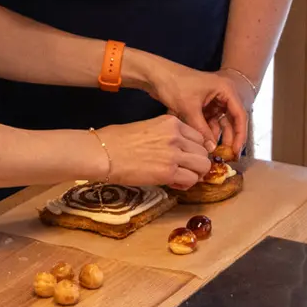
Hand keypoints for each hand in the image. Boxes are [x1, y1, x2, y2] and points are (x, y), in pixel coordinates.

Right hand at [95, 116, 212, 188]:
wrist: (103, 153)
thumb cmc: (116, 140)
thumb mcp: (147, 127)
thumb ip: (166, 135)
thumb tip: (177, 149)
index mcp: (171, 122)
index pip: (198, 136)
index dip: (194, 149)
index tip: (186, 157)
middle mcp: (176, 136)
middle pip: (204, 151)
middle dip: (197, 163)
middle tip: (185, 170)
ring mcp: (174, 154)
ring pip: (203, 166)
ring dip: (194, 174)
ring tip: (180, 178)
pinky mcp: (168, 172)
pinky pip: (191, 179)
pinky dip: (186, 184)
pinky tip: (174, 183)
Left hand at [128, 52, 248, 153]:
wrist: (155, 75)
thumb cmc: (174, 85)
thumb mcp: (189, 109)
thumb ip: (202, 130)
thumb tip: (212, 150)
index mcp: (225, 90)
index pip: (240, 115)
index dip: (240, 135)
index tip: (236, 152)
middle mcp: (223, 94)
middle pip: (232, 120)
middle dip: (229, 138)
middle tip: (227, 157)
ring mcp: (213, 100)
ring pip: (220, 123)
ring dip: (217, 137)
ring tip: (214, 154)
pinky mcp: (203, 105)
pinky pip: (210, 122)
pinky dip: (208, 132)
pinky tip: (204, 145)